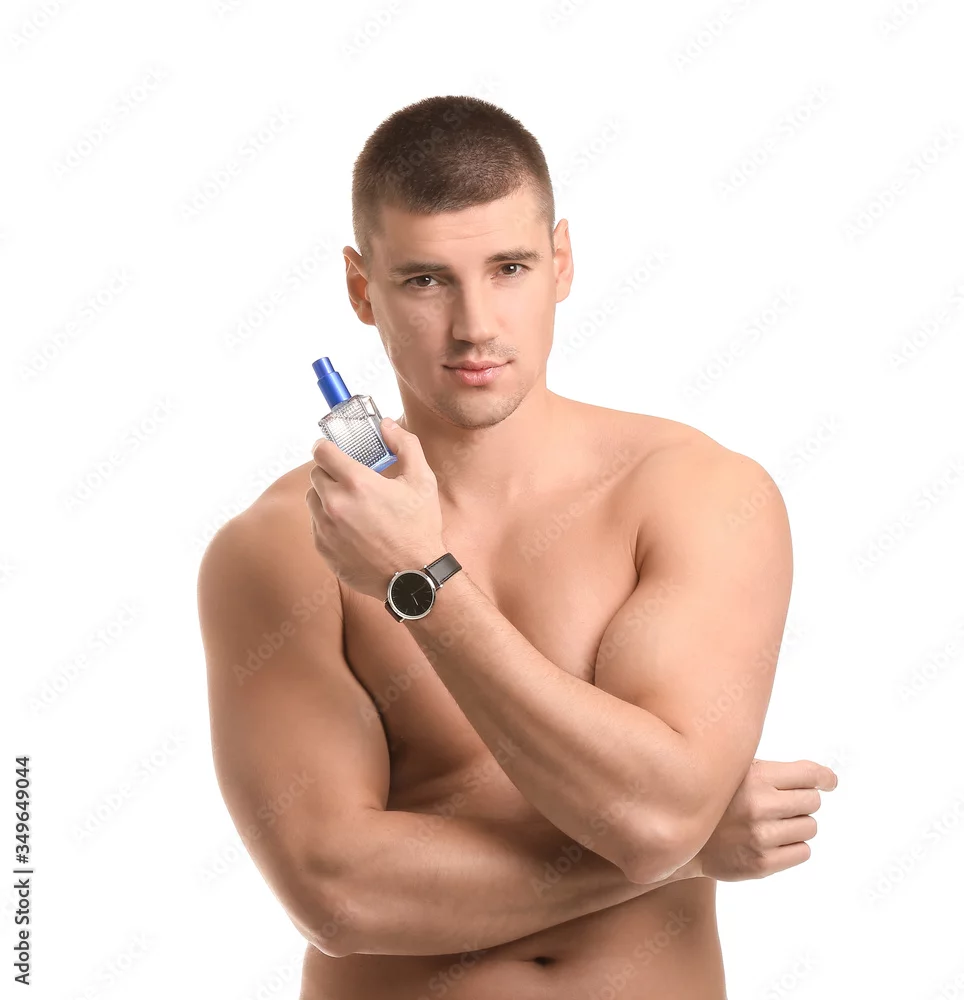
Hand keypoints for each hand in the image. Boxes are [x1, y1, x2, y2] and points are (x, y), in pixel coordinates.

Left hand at [306, 418, 444, 599]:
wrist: (413, 577)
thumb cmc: (419, 528)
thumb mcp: (422, 481)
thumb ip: (405, 445)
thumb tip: (387, 425)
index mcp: (356, 483)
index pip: (322, 452)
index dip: (326, 446)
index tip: (332, 449)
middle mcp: (334, 504)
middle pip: (315, 474)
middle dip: (330, 472)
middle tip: (349, 478)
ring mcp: (325, 529)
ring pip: (312, 500)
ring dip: (326, 496)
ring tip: (350, 504)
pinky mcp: (323, 549)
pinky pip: (316, 525)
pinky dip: (328, 521)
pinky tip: (350, 527)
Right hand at [694, 758, 837, 880]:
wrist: (684, 839)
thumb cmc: (717, 801)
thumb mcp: (735, 773)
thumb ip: (772, 772)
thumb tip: (825, 777)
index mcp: (754, 777)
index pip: (809, 774)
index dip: (824, 777)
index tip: (829, 781)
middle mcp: (759, 806)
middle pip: (813, 801)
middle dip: (803, 801)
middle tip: (783, 804)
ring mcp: (761, 837)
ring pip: (810, 827)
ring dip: (798, 824)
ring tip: (773, 823)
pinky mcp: (762, 864)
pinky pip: (803, 851)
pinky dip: (793, 846)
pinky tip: (772, 841)